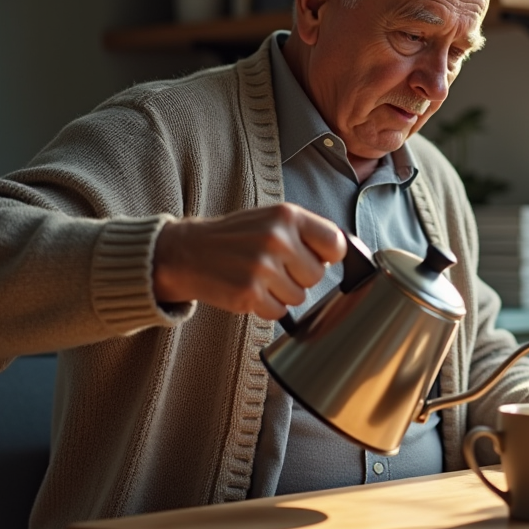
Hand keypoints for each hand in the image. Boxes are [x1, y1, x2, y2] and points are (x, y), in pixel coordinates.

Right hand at [153, 203, 346, 319]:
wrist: (186, 252)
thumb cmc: (235, 238)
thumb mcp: (270, 220)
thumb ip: (304, 233)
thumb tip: (342, 252)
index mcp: (287, 215)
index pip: (335, 243)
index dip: (327, 256)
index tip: (316, 257)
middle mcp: (277, 239)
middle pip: (317, 276)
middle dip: (299, 277)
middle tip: (273, 267)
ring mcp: (262, 267)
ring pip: (299, 297)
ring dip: (281, 293)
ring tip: (257, 276)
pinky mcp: (249, 293)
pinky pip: (279, 313)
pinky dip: (266, 307)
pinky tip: (249, 290)